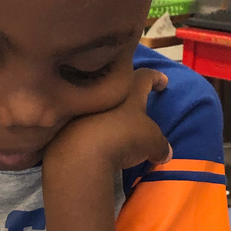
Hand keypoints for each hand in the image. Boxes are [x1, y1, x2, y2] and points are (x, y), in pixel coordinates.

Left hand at [43, 68, 171, 173]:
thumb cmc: (124, 137)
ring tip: (112, 123)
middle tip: (134, 100)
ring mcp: (81, 109)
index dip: (156, 78)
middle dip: (126, 92)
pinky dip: (88, 130)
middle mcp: (103, 94)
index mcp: (128, 91)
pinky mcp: (65, 128)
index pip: (145, 76)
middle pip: (116, 86)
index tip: (162, 82)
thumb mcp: (151, 143)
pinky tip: (92, 140)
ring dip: (104, 111)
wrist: (81, 154)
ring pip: (96, 104)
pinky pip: (79, 125)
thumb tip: (165, 154)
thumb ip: (161, 146)